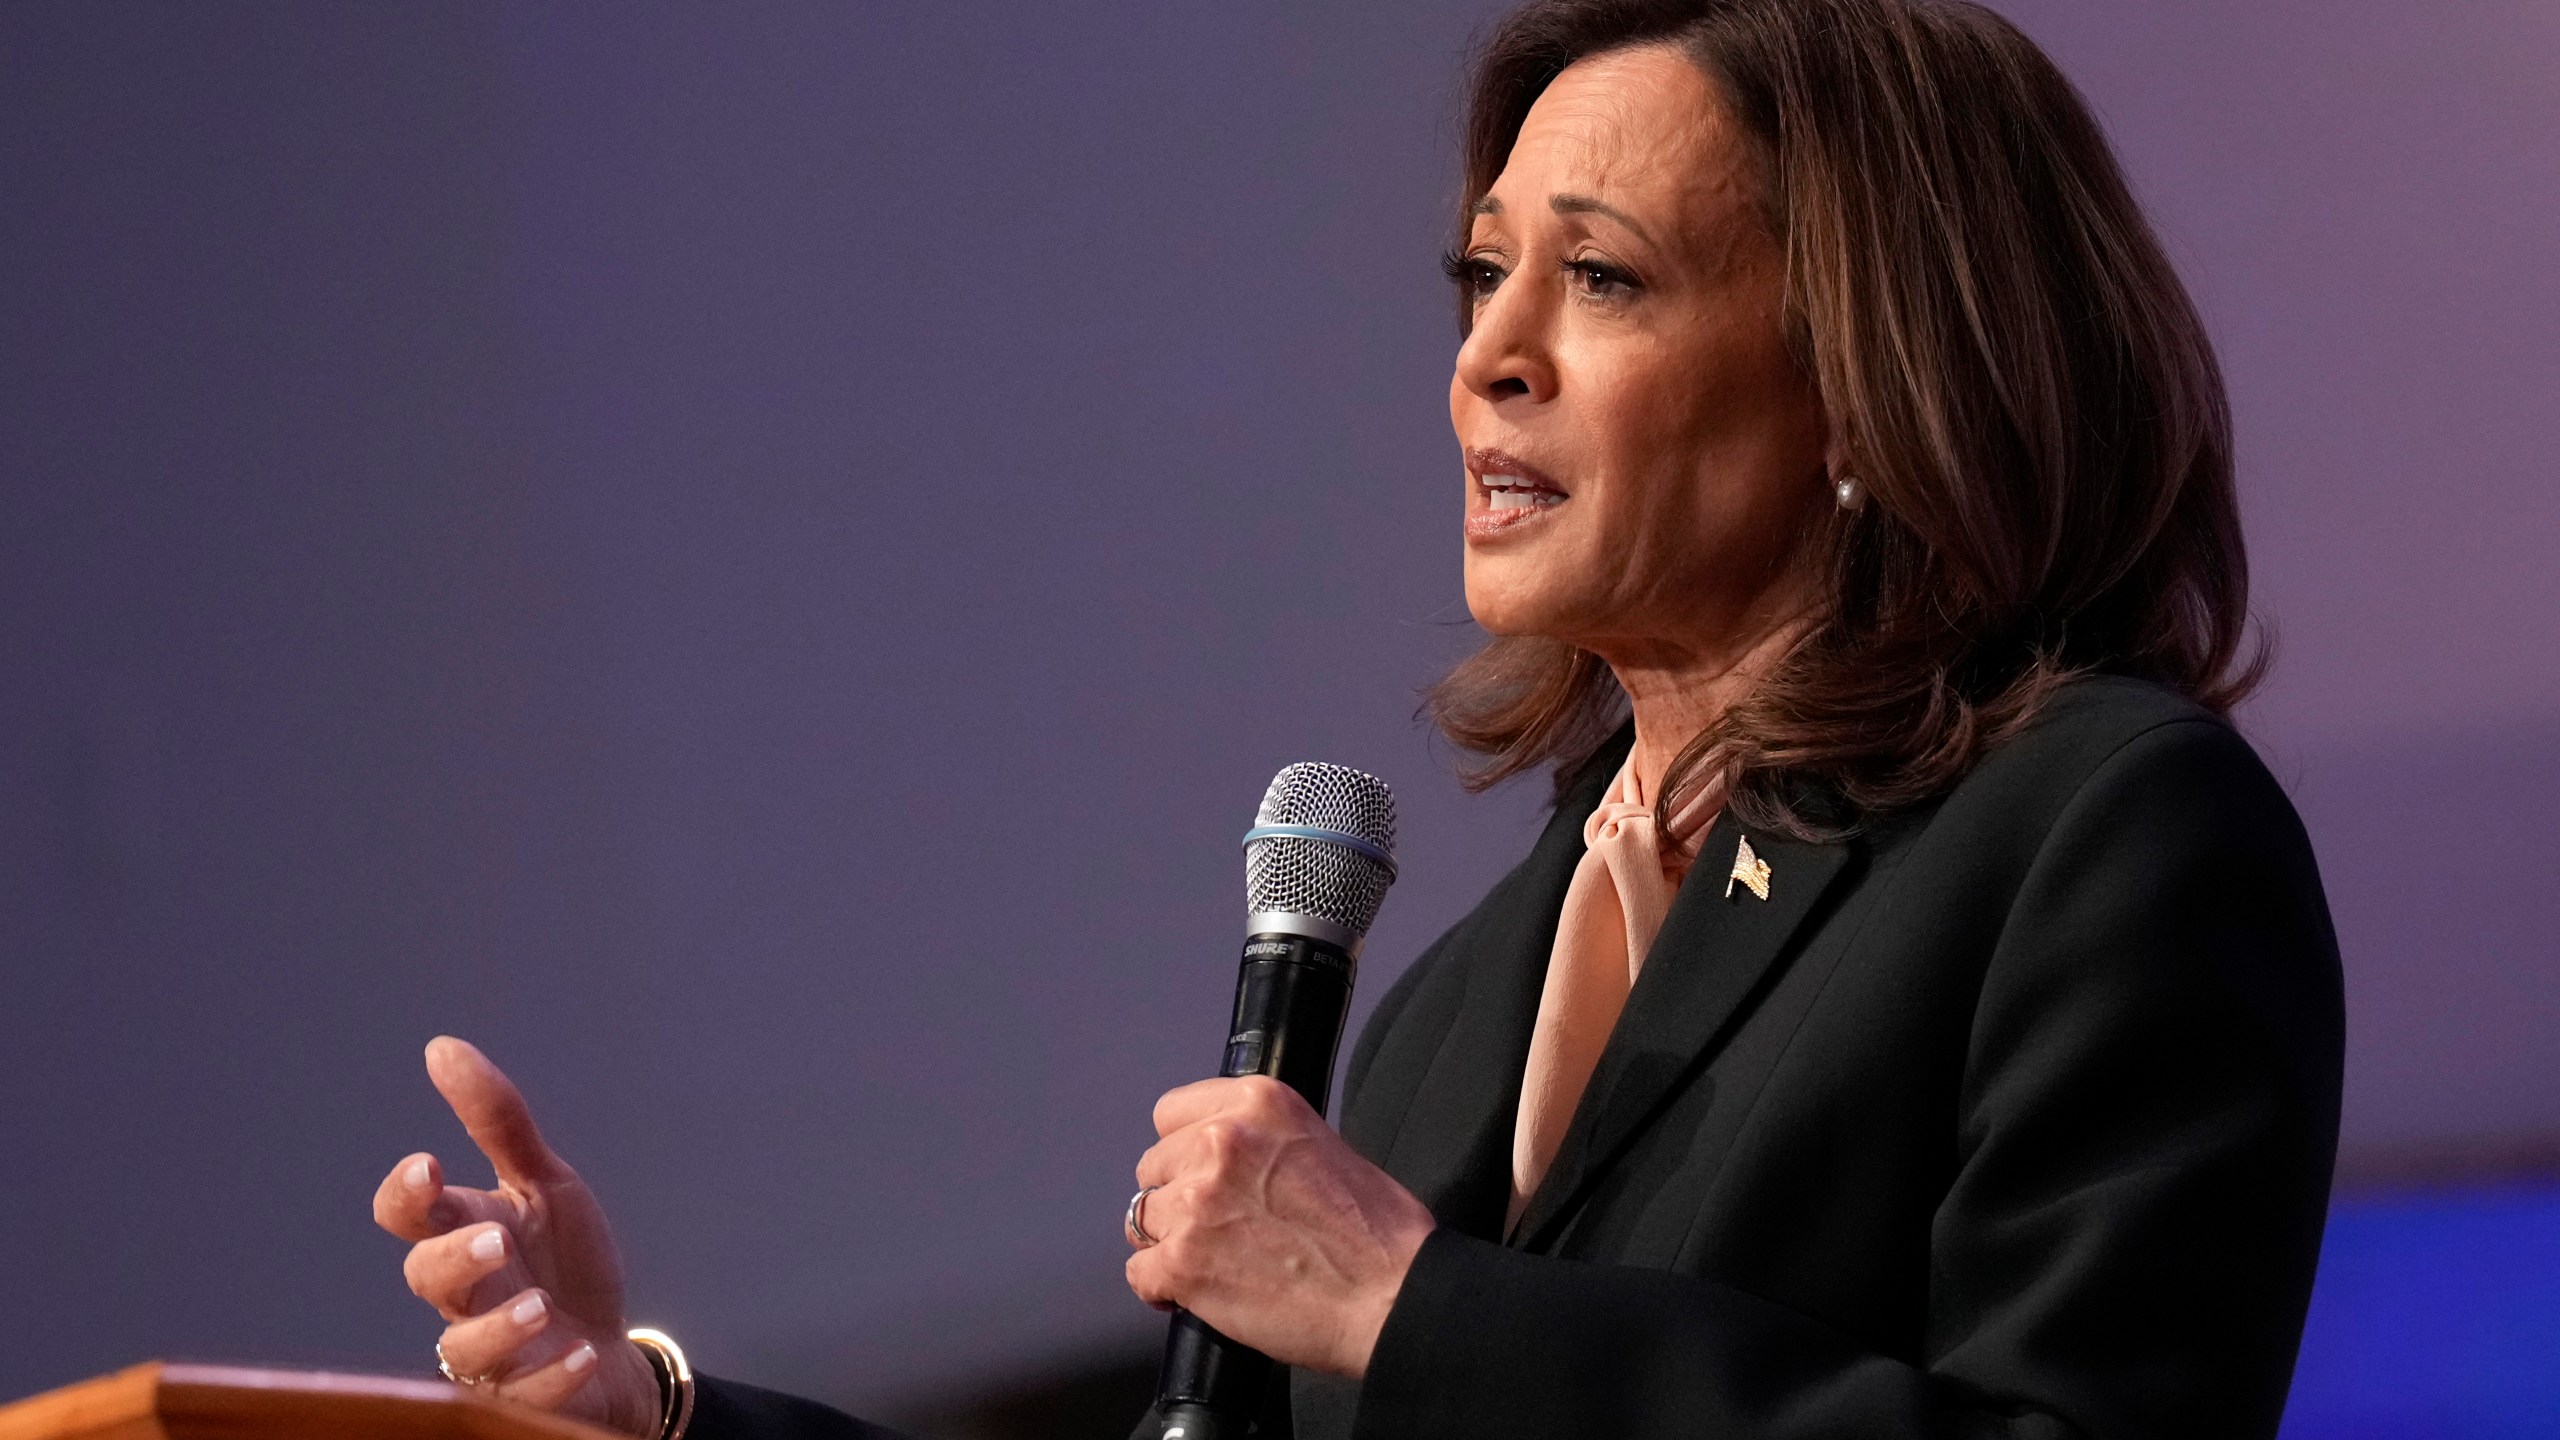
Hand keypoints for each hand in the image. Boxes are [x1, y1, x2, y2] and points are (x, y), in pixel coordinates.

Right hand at [371, 1037, 663, 1437]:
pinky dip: (551, 1376)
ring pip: (463, 1348)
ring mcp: (494, 1348)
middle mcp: (467, 1292)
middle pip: (425, 1276)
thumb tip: (442, 1048)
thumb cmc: (561, 1261)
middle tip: (495, 1239)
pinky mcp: (530, 1394)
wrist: (610, 1349)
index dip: (405, 1193)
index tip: (429, 1167)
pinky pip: (527, 1394)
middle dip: (452, 1257)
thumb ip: (498, 1122)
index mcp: (465, 1231)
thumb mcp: (544, 1183)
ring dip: (497, 1327)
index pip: (405, 1213)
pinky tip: (579, 1353)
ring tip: (537, 1305)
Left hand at [1124, 1076, 1435, 1378]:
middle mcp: (1220, 1142)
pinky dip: (1163, 1288)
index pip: (1171, 1113)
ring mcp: (1196, 1202)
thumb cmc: (1377, 1233)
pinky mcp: (1183, 1262)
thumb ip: (1264, 1140)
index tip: (1201, 1172)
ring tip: (1217, 1262)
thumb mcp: (1324, 1143)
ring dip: (1173, 1242)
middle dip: (1179, 1196)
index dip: (1185, 1148)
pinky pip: (1139, 1272)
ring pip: (1142, 1219)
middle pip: (1154, 1166)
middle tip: (1219, 1225)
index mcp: (1257, 1103)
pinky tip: (1200, 1293)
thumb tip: (1228, 1160)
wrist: (1391, 1296)